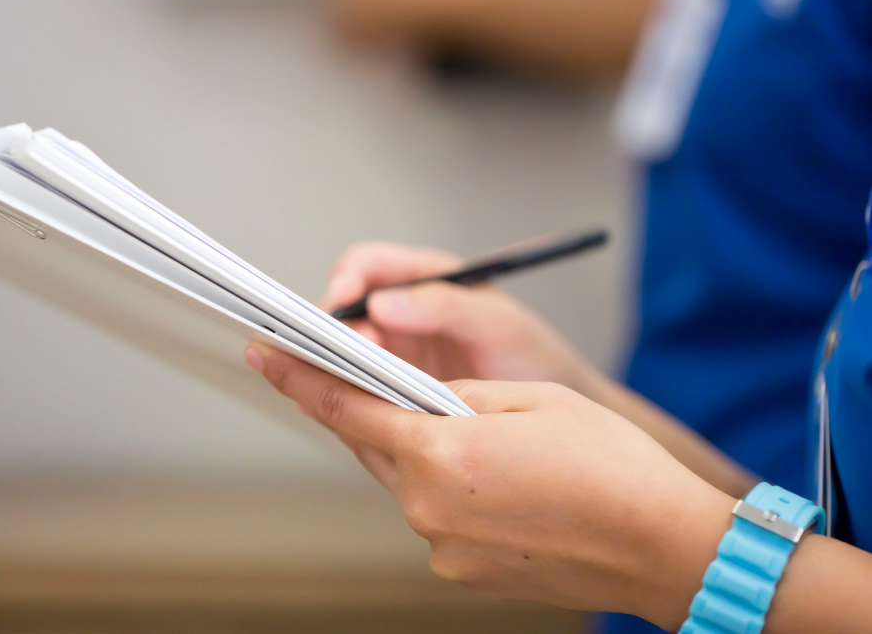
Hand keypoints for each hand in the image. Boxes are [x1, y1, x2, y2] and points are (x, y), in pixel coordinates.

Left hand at [245, 343, 732, 630]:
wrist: (661, 546)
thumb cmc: (608, 465)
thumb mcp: (528, 400)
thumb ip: (458, 397)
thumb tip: (418, 399)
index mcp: (440, 455)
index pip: (347, 409)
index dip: (300, 378)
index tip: (265, 355)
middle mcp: (427, 508)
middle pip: (373, 446)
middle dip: (369, 411)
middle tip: (367, 379)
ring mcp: (443, 547)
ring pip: (405, 480)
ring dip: (419, 450)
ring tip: (468, 432)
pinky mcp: (463, 570)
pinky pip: (434, 513)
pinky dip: (445, 486)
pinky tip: (489, 476)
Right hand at [324, 242, 595, 388]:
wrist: (551, 408)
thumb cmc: (531, 354)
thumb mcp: (497, 323)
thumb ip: (444, 306)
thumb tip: (383, 303)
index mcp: (423, 278)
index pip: (368, 265)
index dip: (348, 277)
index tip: (343, 297)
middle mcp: (400, 311)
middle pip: (345, 309)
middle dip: (337, 328)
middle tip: (351, 352)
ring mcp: (394, 351)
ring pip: (343, 351)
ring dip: (337, 364)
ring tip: (347, 383)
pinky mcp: (392, 389)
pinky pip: (356, 386)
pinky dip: (346, 393)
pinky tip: (348, 408)